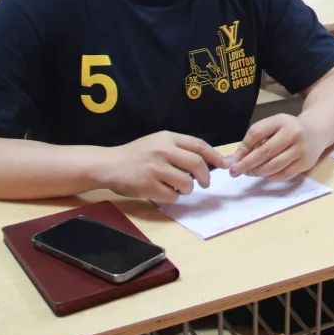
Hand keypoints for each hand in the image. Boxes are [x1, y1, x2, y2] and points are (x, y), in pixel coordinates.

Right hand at [99, 131, 226, 202]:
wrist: (109, 164)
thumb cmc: (137, 154)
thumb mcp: (158, 142)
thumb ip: (179, 148)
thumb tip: (208, 160)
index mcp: (167, 138)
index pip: (199, 146)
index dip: (215, 156)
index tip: (224, 164)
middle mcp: (162, 151)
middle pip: (197, 164)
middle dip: (206, 176)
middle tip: (205, 183)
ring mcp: (155, 169)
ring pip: (187, 183)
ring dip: (188, 188)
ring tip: (179, 186)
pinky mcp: (148, 186)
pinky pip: (172, 195)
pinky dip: (173, 196)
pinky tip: (165, 191)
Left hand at [227, 115, 325, 180]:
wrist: (317, 131)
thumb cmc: (289, 129)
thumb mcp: (273, 126)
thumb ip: (255, 139)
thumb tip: (235, 158)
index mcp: (281, 121)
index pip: (256, 132)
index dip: (243, 147)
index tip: (233, 159)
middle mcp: (293, 133)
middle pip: (265, 152)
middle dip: (246, 164)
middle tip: (235, 172)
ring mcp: (301, 149)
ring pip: (274, 166)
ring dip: (258, 172)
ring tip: (249, 172)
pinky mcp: (306, 163)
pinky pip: (284, 175)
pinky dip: (271, 177)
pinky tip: (264, 175)